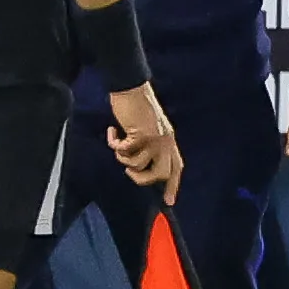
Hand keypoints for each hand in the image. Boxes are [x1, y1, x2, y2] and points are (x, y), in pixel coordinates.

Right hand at [107, 82, 183, 204]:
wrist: (131, 87)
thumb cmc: (136, 108)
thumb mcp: (148, 129)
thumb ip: (149, 146)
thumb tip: (138, 168)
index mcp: (169, 140)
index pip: (176, 168)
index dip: (173, 186)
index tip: (169, 202)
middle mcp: (166, 141)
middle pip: (161, 174)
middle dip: (142, 178)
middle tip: (128, 170)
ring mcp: (155, 137)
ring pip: (138, 165)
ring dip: (122, 158)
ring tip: (118, 144)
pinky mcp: (142, 133)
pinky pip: (124, 151)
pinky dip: (114, 144)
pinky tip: (112, 132)